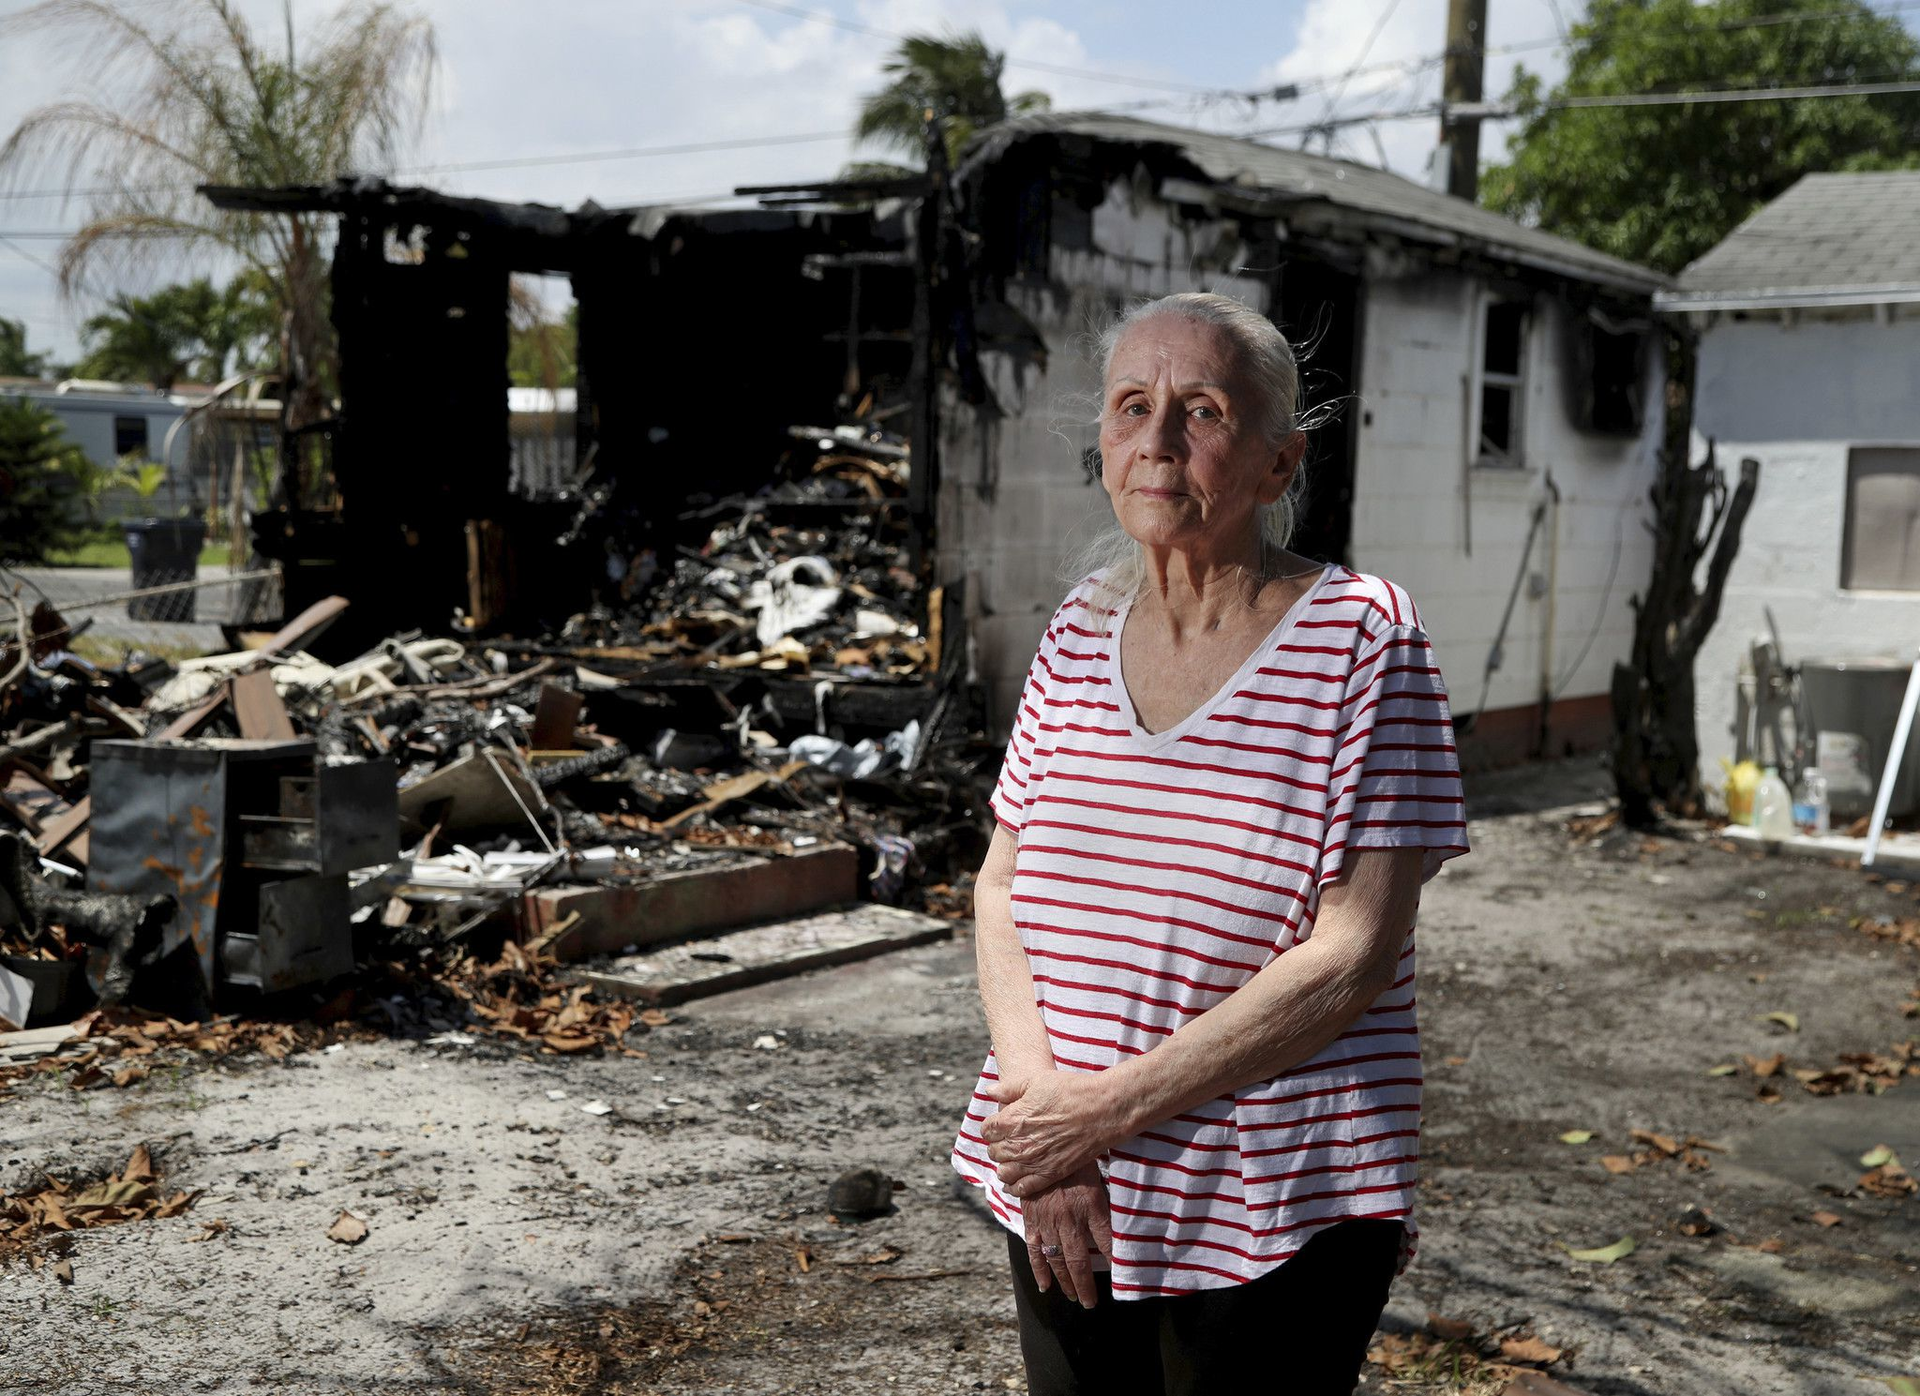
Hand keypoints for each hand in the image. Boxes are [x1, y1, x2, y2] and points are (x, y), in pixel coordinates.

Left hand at [981, 1070, 1119, 1197]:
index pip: (987, 1131)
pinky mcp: (1050, 1174)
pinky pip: (1023, 1189)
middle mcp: (1019, 1144)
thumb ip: (1009, 1088)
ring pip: (1004, 1172)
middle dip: (997, 1145)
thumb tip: (990, 1091)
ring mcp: (1034, 1162)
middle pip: (994, 1152)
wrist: (1102, 1110)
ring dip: (1004, 1166)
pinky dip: (1014, 1187)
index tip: (1000, 1124)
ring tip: (1011, 1160)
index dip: (992, 1126)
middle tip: (1008, 1140)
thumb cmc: (1071, 1091)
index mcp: (1012, 1119)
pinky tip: (1014, 1183)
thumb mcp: (1037, 1080)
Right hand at [1020, 1162, 1113, 1308]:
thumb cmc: (1075, 1157)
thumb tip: (1123, 1213)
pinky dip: (1039, 1269)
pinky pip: (1035, 1249)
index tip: (1121, 1276)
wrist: (1039, 1144)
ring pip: (1057, 1260)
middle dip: (1085, 1285)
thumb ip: (1107, 1194)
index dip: (1115, 1260)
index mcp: (1091, 1205)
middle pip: (1080, 1260)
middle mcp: (1070, 1219)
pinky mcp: (1032, 1219)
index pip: (1108, 1240)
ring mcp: (1049, 1221)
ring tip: (1073, 1297)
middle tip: (1090, 1302)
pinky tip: (1045, 1285)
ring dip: (1066, 1282)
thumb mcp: (1098, 1171)